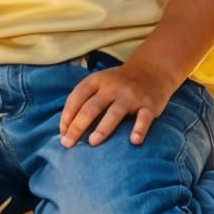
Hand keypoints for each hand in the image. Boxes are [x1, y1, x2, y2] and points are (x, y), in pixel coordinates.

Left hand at [58, 58, 175, 148]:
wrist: (151, 70)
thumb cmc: (118, 83)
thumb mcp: (99, 83)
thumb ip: (85, 100)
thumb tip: (66, 128)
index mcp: (96, 81)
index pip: (76, 98)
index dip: (67, 116)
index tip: (62, 134)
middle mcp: (112, 87)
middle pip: (91, 107)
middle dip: (77, 126)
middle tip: (68, 144)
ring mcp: (130, 95)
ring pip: (114, 113)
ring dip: (102, 128)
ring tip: (92, 142)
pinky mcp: (148, 105)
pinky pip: (144, 118)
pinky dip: (139, 129)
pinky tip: (134, 140)